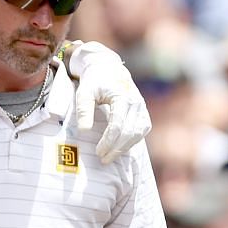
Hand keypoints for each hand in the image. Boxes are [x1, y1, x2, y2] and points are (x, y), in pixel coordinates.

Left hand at [67, 41, 150, 163]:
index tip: (98, 152)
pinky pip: (142, 131)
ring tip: (110, 157)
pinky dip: (132, 141)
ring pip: (138, 133)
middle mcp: (136, 102)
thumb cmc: (94, 81)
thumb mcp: (84, 92)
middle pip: (129, 132)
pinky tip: (120, 148)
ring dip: (125, 148)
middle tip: (103, 159)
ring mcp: (142, 107)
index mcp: (122, 96)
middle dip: (116, 148)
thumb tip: (84, 131)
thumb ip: (84, 110)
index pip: (118, 125)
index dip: (108, 141)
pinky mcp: (144, 112)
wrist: (108, 68)